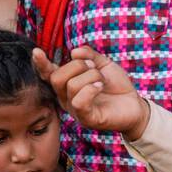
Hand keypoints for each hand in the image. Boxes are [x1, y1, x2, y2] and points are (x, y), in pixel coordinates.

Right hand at [33, 45, 148, 137]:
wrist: (135, 105)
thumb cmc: (116, 86)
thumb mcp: (103, 64)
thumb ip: (89, 55)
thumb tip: (74, 52)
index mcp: (67, 84)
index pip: (48, 74)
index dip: (40, 64)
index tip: (36, 52)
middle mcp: (67, 98)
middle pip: (57, 78)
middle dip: (77, 66)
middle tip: (93, 67)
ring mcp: (75, 110)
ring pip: (71, 86)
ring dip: (91, 76)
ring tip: (102, 80)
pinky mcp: (87, 119)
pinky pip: (79, 102)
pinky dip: (91, 89)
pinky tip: (100, 87)